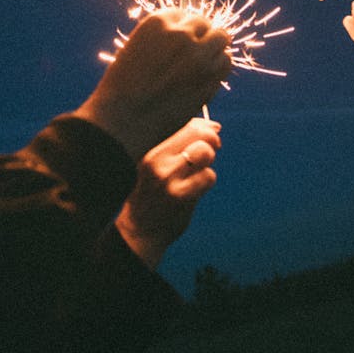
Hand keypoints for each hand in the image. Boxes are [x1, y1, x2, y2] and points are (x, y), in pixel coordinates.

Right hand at [75, 9, 230, 159]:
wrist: (122, 120)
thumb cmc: (122, 88)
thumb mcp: (135, 50)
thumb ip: (161, 39)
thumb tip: (186, 36)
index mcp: (157, 22)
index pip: (182, 14)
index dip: (182, 30)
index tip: (180, 43)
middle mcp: (180, 33)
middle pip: (205, 23)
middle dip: (200, 37)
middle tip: (194, 55)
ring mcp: (198, 55)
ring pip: (221, 38)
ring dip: (214, 49)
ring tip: (202, 65)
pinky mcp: (210, 77)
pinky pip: (226, 62)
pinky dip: (220, 66)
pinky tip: (207, 77)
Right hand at [115, 117, 221, 268]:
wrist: (139, 229)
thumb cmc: (150, 191)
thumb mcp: (154, 162)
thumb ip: (179, 142)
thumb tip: (215, 126)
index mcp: (148, 147)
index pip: (182, 122)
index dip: (203, 125)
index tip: (212, 131)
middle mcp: (155, 159)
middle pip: (197, 134)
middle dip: (211, 140)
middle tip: (211, 151)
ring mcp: (167, 177)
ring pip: (205, 153)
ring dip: (209, 161)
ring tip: (199, 171)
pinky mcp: (180, 195)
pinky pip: (208, 177)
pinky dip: (208, 180)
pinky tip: (196, 188)